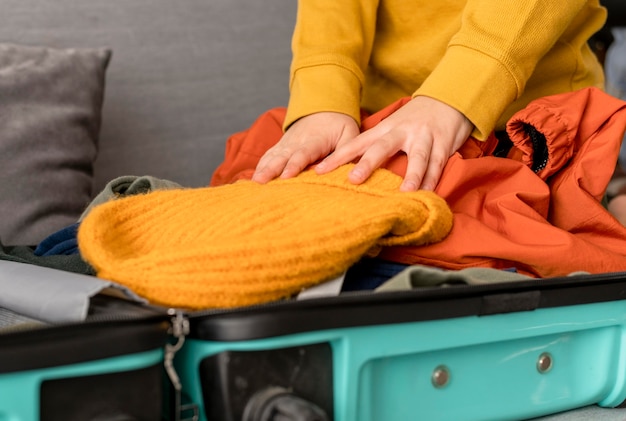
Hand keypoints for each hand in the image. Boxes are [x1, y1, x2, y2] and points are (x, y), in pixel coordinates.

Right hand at [252, 112, 359, 182]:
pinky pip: (268, 156)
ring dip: (262, 169)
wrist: (324, 106)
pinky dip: (260, 166)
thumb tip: (347, 171)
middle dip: (271, 170)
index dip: (294, 165)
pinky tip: (253, 178)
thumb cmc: (339, 124)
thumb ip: (347, 152)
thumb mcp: (350, 134)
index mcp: (315, 140)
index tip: (287, 176)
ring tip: (254, 183)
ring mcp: (286, 143)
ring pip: (272, 156)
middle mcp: (297, 141)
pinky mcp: (281, 146)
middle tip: (260, 182)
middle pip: (282, 157)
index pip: (303, 154)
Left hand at [315, 96, 472, 190]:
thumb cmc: (413, 120)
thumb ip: (374, 146)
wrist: (447, 99)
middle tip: (353, 180)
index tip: (318, 171)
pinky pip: (437, 163)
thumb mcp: (391, 128)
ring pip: (417, 157)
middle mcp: (401, 131)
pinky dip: (433, 179)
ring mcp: (423, 137)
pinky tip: (428, 193)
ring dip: (412, 175)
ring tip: (404, 193)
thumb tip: (349, 171)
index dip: (337, 157)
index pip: (356, 143)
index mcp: (384, 129)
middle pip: (382, 148)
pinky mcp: (443, 142)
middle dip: (367, 164)